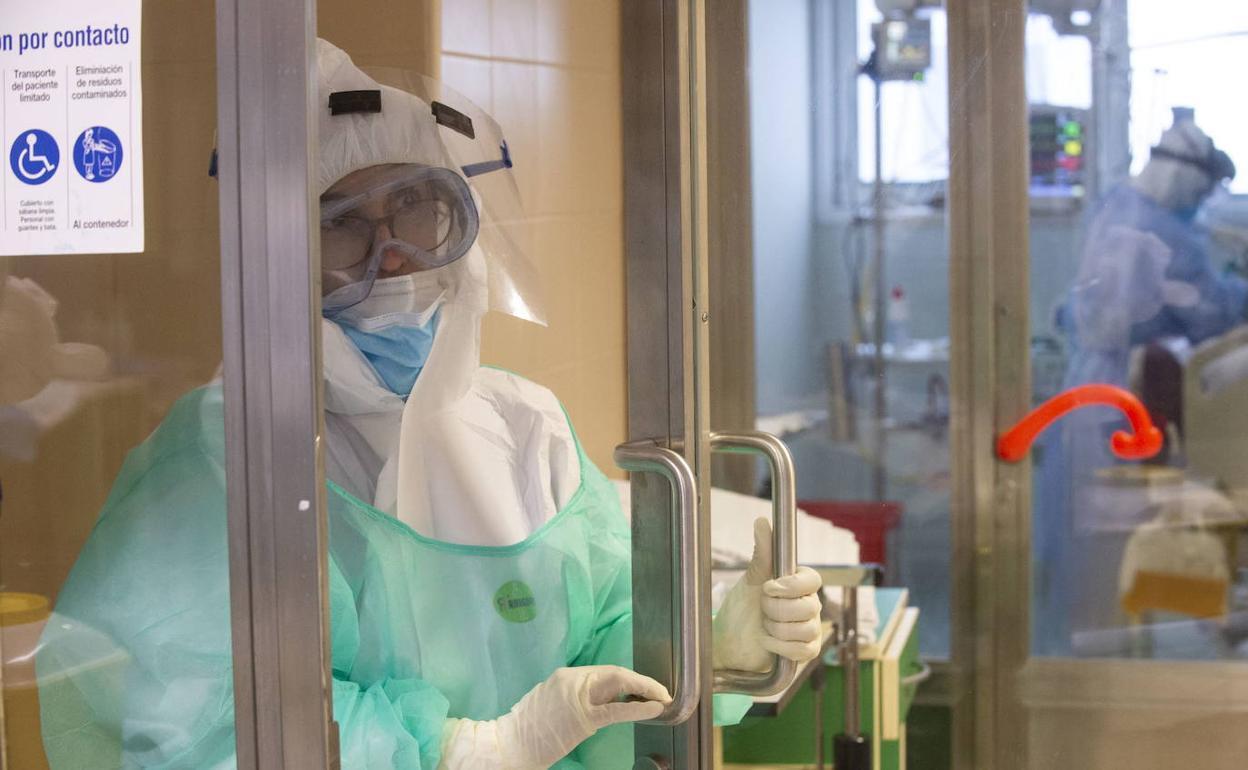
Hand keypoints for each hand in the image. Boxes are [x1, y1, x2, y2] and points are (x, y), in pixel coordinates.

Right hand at [440, 665, 670, 768]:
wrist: (509, 743)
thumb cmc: (529, 728)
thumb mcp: (550, 700)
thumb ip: (574, 695)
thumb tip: (599, 699)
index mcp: (565, 676)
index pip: (605, 672)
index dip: (628, 679)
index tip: (643, 687)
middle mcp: (572, 679)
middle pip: (615, 674)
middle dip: (641, 681)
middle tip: (661, 690)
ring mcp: (577, 696)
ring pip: (618, 685)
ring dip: (645, 690)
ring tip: (662, 697)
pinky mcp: (582, 717)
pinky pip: (616, 710)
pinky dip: (639, 708)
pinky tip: (654, 708)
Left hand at [712, 517, 822, 672]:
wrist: (729, 640)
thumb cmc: (741, 608)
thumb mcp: (750, 580)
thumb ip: (761, 554)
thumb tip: (762, 521)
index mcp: (799, 584)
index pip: (813, 579)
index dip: (791, 586)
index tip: (767, 588)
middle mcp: (810, 604)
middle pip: (809, 606)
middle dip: (775, 610)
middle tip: (762, 610)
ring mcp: (810, 628)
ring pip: (805, 629)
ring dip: (776, 629)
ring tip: (764, 626)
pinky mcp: (806, 650)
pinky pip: (803, 649)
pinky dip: (780, 646)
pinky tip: (768, 641)